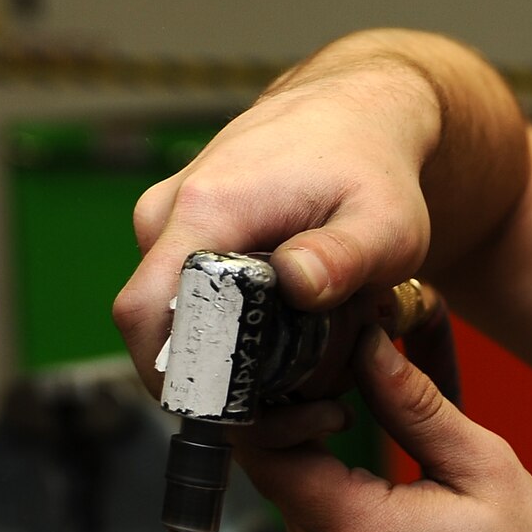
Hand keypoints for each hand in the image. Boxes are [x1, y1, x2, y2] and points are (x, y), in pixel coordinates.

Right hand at [112, 44, 442, 392]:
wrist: (357, 114)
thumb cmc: (375, 168)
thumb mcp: (385, 222)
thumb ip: (342, 258)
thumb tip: (295, 284)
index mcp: (205, 211)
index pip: (145, 316)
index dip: (178, 382)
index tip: (243, 417)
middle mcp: (169, 215)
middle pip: (156, 333)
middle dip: (217, 385)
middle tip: (297, 407)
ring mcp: (168, 223)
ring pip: (173, 323)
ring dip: (228, 362)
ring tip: (307, 368)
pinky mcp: (181, 232)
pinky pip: (184, 302)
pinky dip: (227, 335)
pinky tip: (288, 341)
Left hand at [236, 329, 531, 531]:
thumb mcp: (491, 476)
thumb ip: (418, 406)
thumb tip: (370, 346)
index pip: (262, 446)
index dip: (280, 404)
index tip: (325, 391)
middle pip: (281, 481)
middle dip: (316, 441)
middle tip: (367, 419)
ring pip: (303, 521)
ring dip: (337, 491)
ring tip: (402, 488)